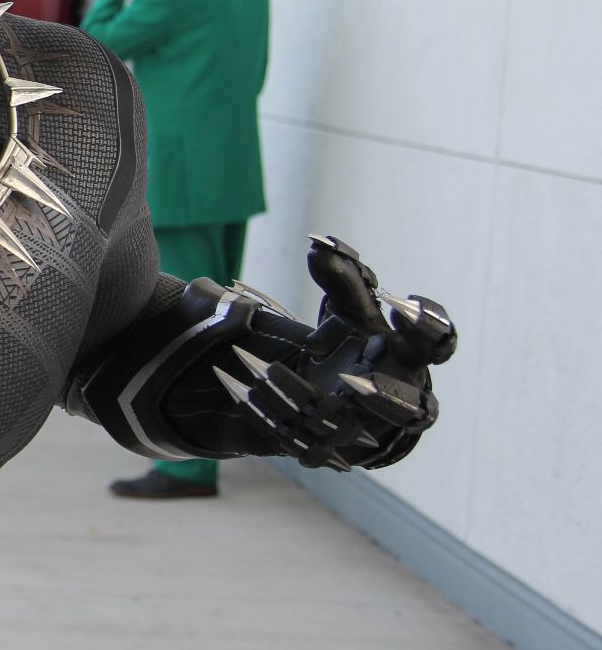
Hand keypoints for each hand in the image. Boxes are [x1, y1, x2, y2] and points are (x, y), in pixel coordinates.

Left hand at [213, 237, 454, 470]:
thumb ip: (341, 278)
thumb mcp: (350, 309)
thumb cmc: (358, 342)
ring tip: (323, 392)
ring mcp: (373, 431)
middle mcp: (404, 400)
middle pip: (415, 410)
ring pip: (357, 432)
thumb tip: (318, 244)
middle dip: (387, 397)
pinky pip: (315, 444)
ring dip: (336, 416)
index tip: (401, 306)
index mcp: (412, 357)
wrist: (340, 393)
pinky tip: (256, 399)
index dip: (427, 328)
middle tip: (356, 381)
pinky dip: (286, 421)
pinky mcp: (338, 450)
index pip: (437, 343)